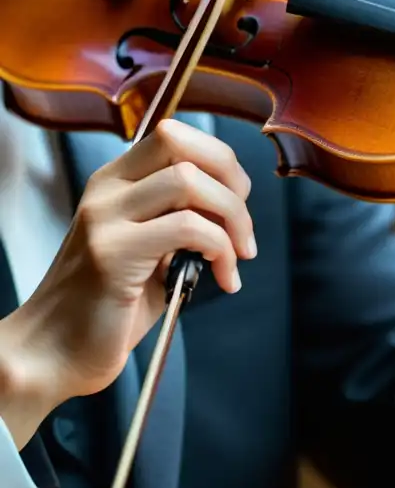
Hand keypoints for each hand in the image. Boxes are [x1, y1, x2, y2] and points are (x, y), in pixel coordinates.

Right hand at [0, 119, 254, 447]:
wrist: (56, 353)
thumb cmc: (113, 304)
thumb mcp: (155, 247)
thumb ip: (185, 216)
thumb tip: (235, 202)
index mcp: (117, 182)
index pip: (175, 134)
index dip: (220, 160)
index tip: (239, 201)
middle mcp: (107, 190)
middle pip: (180, 143)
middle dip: (231, 181)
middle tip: (243, 228)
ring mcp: (105, 218)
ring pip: (188, 180)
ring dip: (232, 218)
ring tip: (238, 256)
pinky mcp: (112, 252)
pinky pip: (187, 228)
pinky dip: (221, 250)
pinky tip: (224, 277)